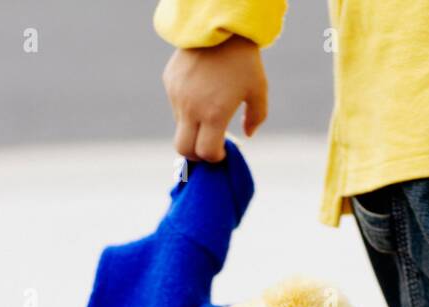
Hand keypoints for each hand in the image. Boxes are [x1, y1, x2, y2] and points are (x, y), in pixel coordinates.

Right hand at [162, 35, 266, 162]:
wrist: (220, 26)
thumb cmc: (244, 60)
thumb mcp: (258, 89)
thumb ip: (256, 117)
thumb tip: (246, 135)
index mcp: (214, 114)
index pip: (205, 152)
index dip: (214, 157)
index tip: (221, 152)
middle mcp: (191, 108)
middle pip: (183, 149)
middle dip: (196, 155)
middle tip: (208, 147)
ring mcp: (177, 96)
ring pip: (180, 126)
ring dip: (193, 128)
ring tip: (209, 110)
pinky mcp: (169, 83)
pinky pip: (176, 105)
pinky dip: (187, 108)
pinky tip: (201, 90)